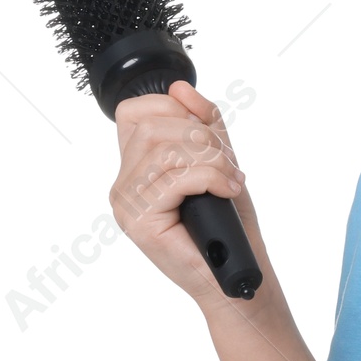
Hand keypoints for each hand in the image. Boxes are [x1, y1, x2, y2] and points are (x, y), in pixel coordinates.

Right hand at [110, 80, 260, 307]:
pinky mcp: (139, 221)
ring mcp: (127, 204)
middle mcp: (124, 184)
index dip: (173, 109)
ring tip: (229, 181)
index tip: (207, 133)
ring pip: (164, 150)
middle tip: (227, 165)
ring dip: (210, 159)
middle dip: (201, 137)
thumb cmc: (229, 225)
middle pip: (152, 126)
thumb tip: (180, 86)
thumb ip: (202, 124)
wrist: (237, 273)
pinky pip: (176, 178)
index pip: (134, 112)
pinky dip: (211, 178)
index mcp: (136, 168)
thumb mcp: (219, 161)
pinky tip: (226, 191)